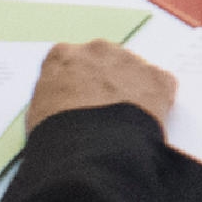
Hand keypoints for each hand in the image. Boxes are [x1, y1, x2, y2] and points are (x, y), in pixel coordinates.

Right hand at [29, 36, 175, 130]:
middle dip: (106, 81)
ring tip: (126, 123)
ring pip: (134, 71)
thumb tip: (64, 107)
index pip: (69, 62)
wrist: (91, 150)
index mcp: (63, 56)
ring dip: (132, 90)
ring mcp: (131, 61)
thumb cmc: (58, 136)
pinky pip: (161, 86)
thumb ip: (54, 98)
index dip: (76, 83)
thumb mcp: (40, 114)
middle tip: (105, 112)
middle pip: (104, 61)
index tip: (79, 100)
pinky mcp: (159, 79)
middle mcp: (98, 50)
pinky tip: (147, 124)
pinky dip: (158, 102)